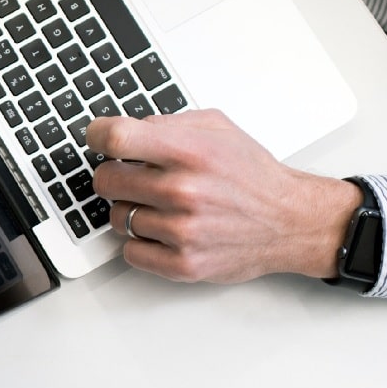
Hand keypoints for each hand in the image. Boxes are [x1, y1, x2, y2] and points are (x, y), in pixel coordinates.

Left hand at [85, 110, 360, 282]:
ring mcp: (182, 231)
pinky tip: (162, 230)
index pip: (116, 139)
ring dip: (131, 210)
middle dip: (115, 175)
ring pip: (117, 217)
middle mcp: (184, 191)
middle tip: (133, 176)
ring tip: (160, 204)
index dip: (97, 136)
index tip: (97, 138)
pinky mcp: (183, 264)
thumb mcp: (217, 128)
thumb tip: (125, 129)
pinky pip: (130, 252)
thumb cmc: (252, 175)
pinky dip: (140, 242)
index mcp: (190, 152)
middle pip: (106, 180)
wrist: (290, 221)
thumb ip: (168, 123)